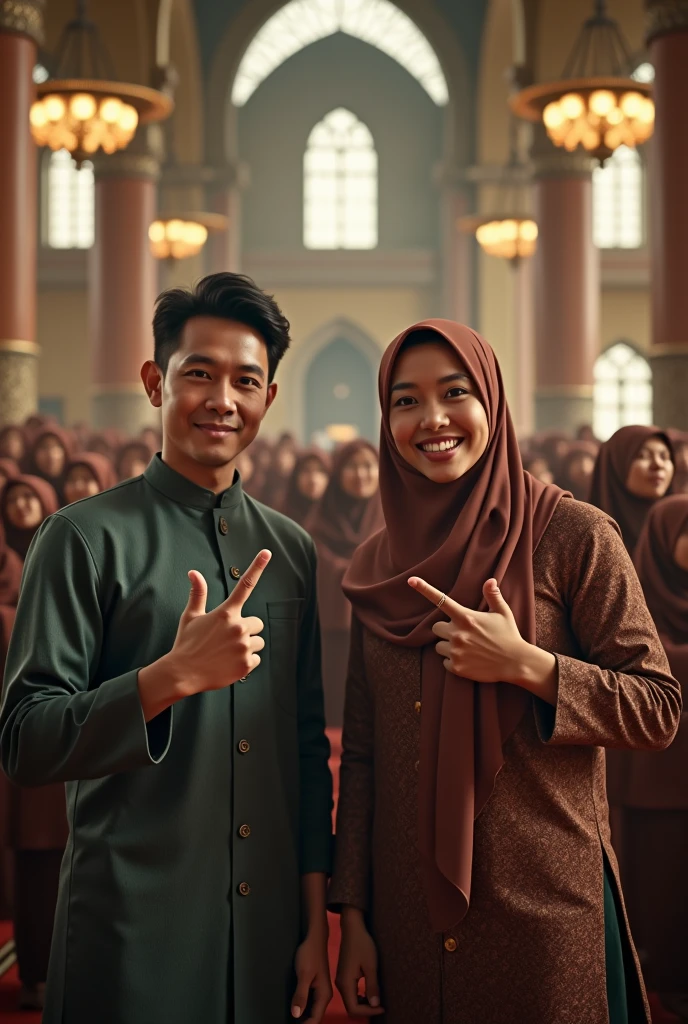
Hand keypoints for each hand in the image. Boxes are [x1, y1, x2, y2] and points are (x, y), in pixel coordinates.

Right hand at [137, 550, 270, 719]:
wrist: (182, 674)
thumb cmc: (186, 643)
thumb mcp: (191, 617)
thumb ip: (198, 594)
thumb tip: (193, 572)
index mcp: (226, 612)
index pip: (245, 585)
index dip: (257, 567)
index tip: (267, 552)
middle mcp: (238, 627)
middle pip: (257, 623)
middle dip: (246, 629)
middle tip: (227, 639)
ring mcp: (243, 646)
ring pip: (258, 642)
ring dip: (247, 646)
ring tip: (226, 652)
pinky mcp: (246, 664)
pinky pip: (256, 659)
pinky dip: (246, 662)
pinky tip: (229, 664)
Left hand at [291, 929, 331, 1021]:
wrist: (314, 938)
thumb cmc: (310, 954)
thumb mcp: (304, 974)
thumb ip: (300, 995)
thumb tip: (296, 1015)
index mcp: (324, 995)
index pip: (315, 1019)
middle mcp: (324, 995)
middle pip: (314, 1016)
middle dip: (304, 1023)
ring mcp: (320, 991)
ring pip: (312, 1010)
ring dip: (303, 1017)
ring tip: (290, 1021)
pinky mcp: (315, 986)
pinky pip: (310, 1003)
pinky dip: (303, 1008)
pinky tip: (294, 1009)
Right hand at [335, 909, 383, 1016]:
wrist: (352, 928)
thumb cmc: (362, 944)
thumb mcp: (370, 965)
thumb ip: (372, 986)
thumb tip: (375, 1005)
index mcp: (345, 983)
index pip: (354, 1008)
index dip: (369, 1011)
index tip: (382, 1007)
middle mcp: (340, 984)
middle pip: (351, 1007)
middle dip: (366, 1010)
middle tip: (381, 1005)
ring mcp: (341, 980)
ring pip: (350, 1001)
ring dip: (363, 1004)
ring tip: (377, 1000)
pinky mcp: (344, 975)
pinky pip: (350, 993)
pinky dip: (360, 997)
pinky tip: (369, 992)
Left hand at [408, 576, 556, 702]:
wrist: (516, 663)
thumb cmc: (509, 636)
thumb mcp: (502, 613)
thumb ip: (493, 596)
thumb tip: (490, 580)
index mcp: (466, 617)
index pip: (441, 600)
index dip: (424, 589)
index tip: (411, 580)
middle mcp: (457, 633)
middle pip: (436, 628)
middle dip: (446, 630)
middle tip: (463, 634)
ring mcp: (455, 651)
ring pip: (439, 647)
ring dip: (449, 647)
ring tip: (468, 649)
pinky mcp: (456, 667)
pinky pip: (444, 663)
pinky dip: (453, 662)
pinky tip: (469, 661)